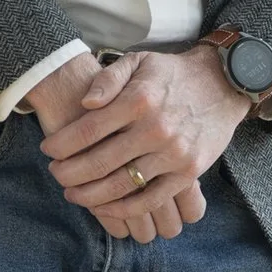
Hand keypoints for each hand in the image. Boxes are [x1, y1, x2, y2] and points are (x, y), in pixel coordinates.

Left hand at [39, 47, 249, 239]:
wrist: (223, 84)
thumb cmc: (173, 73)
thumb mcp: (139, 61)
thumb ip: (108, 78)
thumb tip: (85, 103)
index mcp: (139, 100)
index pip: (88, 130)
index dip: (62, 144)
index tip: (48, 149)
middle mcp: (155, 129)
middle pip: (99, 162)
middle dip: (69, 173)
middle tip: (55, 174)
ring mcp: (173, 154)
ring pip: (121, 186)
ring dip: (90, 195)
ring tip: (73, 194)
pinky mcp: (187, 173)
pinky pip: (150, 200)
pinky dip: (123, 210)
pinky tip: (104, 207)